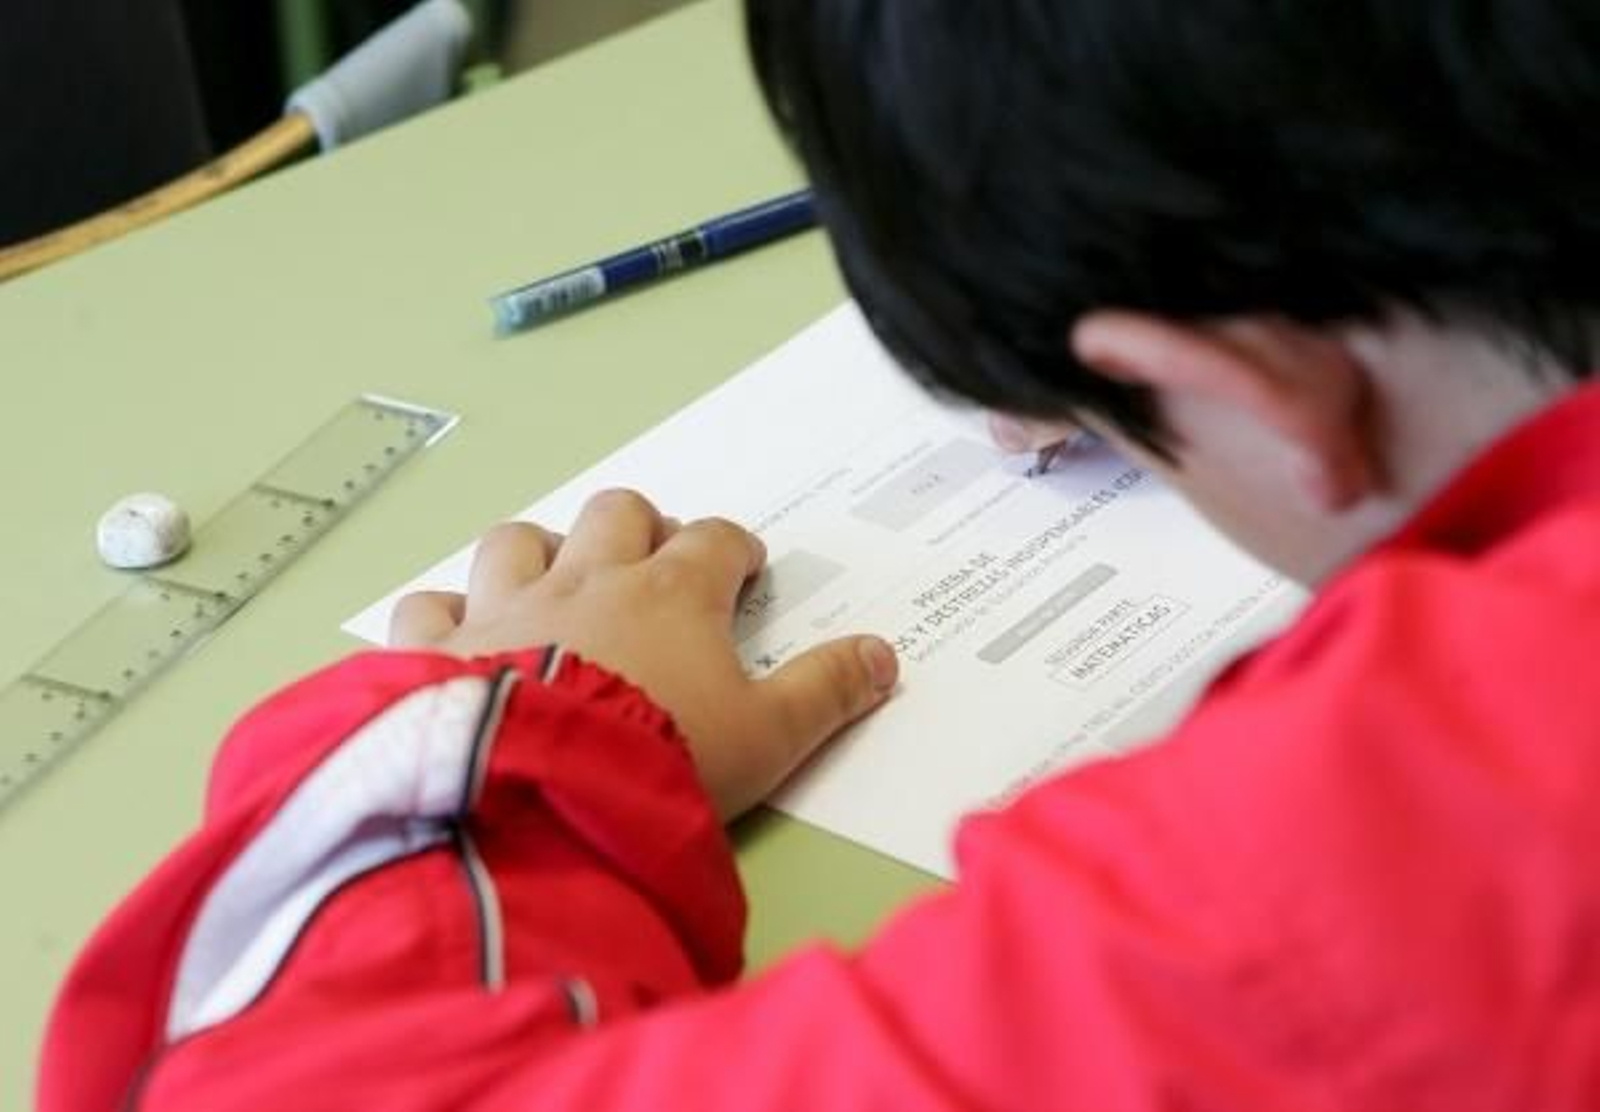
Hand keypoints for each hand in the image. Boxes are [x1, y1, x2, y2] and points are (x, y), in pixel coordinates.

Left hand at [388, 490, 898, 819]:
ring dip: (539, 554)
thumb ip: (827, 692)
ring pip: (519, 540)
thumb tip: (883, 657)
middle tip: (654, 567)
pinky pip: (427, 607)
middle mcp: (588, 580)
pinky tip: (455, 635)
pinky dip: (442, 617)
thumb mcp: (770, 737)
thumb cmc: (666, 759)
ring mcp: (507, 607)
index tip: (744, 571)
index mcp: (673, 594)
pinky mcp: (441, 647)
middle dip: (641, 529)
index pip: (716, 541)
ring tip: (554, 585)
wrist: (547, 796)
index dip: (735, 551)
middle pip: (618, 514)